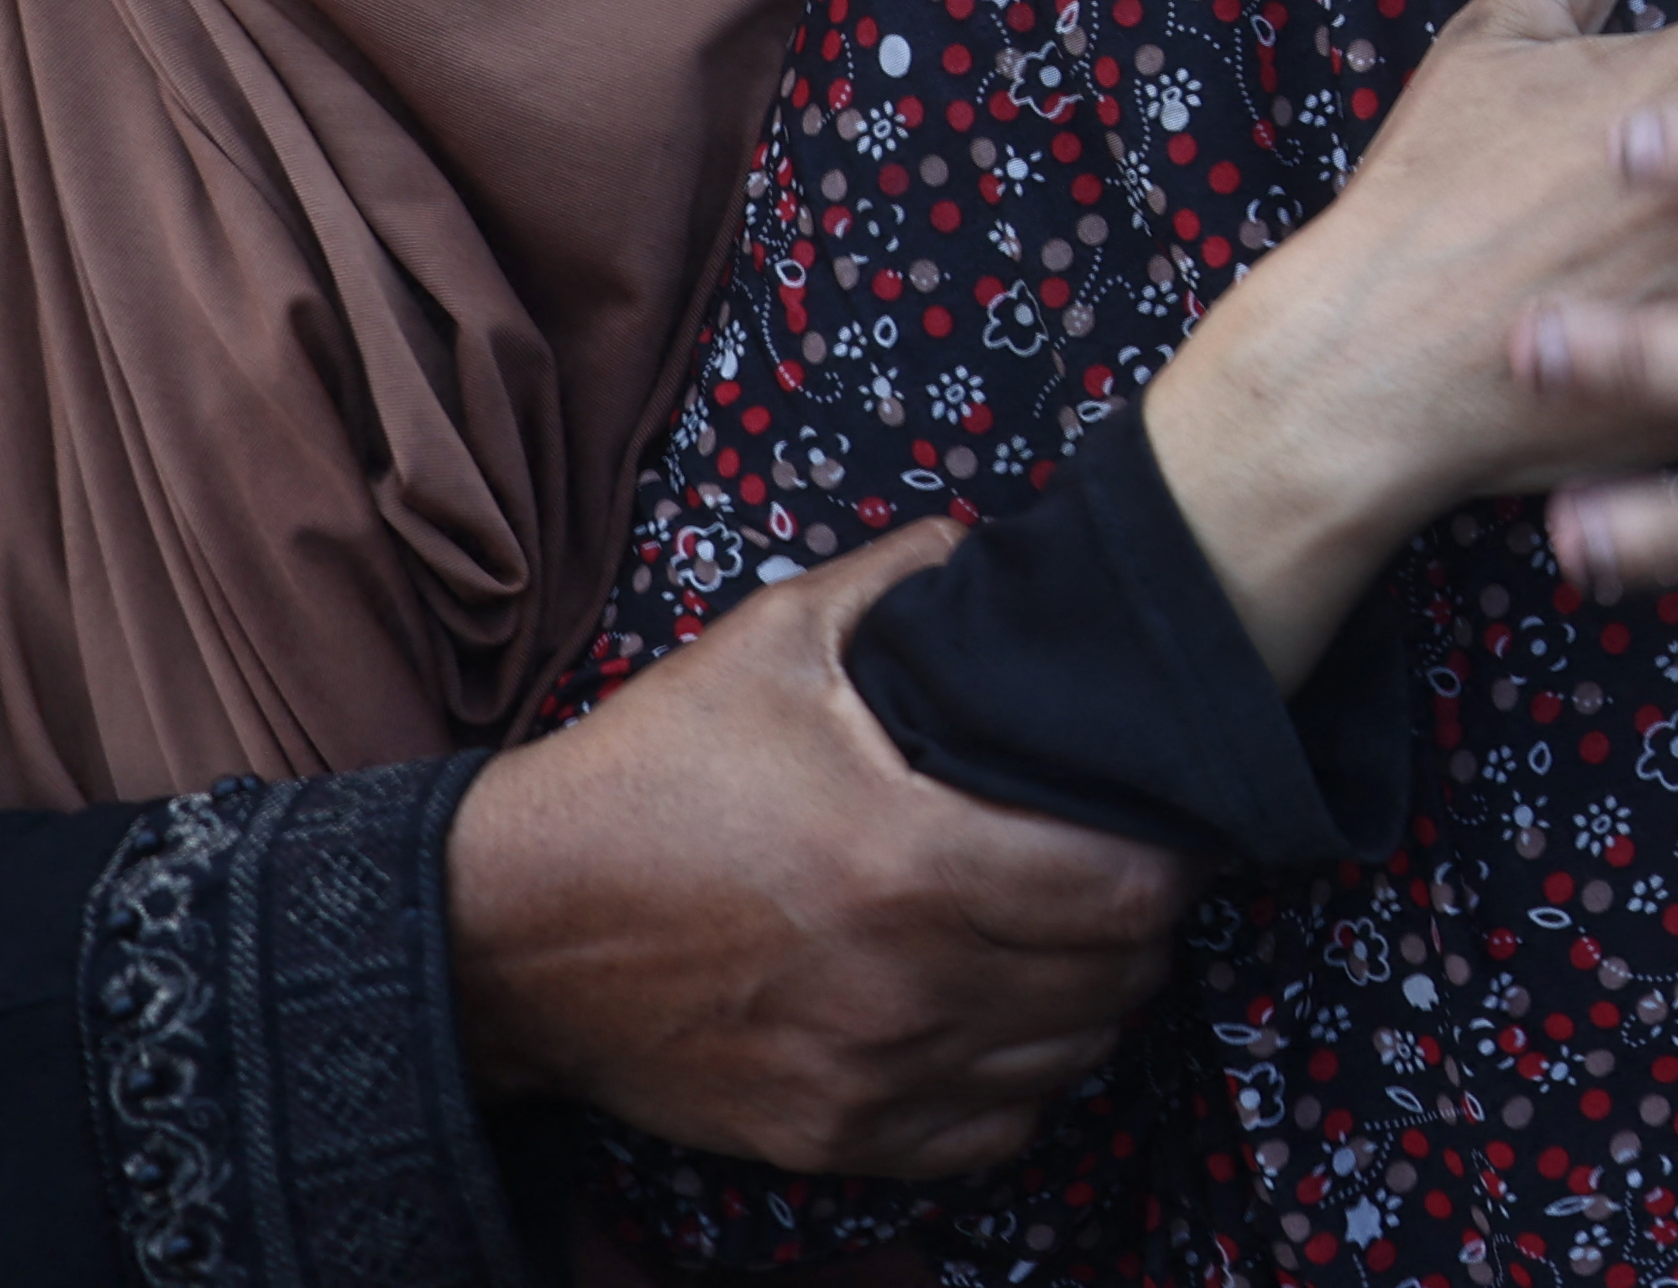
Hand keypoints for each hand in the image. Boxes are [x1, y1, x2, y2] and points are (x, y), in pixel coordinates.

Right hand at [445, 523, 1188, 1176]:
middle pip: (1117, 979)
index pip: (1130, 891)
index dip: (1168, 853)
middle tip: (1117, 872)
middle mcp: (909, 985)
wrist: (509, 932)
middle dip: (1140, 923)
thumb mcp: (768, 642)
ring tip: (1064, 939)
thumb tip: (987, 541)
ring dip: (1089, 1000)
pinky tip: (1001, 1016)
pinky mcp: (831, 1138)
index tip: (1157, 820)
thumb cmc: (645, 778)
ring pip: (1067, 1060)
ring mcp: (872, 1075)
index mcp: (912, 860)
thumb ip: (899, 580)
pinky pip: (992, 1134)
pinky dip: (1020, 1079)